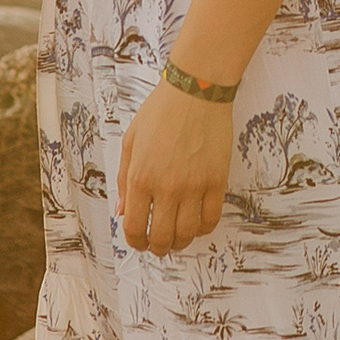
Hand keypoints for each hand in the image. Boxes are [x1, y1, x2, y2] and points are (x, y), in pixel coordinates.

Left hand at [115, 77, 232, 255]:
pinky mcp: (216, 181)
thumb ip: (124, 180)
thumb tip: (122, 212)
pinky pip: (211, 218)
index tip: (139, 241)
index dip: (135, 242)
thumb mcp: (131, 142)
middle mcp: (166, 187)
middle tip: (158, 244)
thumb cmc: (160, 112)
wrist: (195, 91)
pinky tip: (198, 223)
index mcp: (140, 177)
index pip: (135, 227)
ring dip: (181, 242)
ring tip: (178, 237)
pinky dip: (204, 229)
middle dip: (157, 247)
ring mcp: (194, 186)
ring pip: (187, 234)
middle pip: (161, 237)